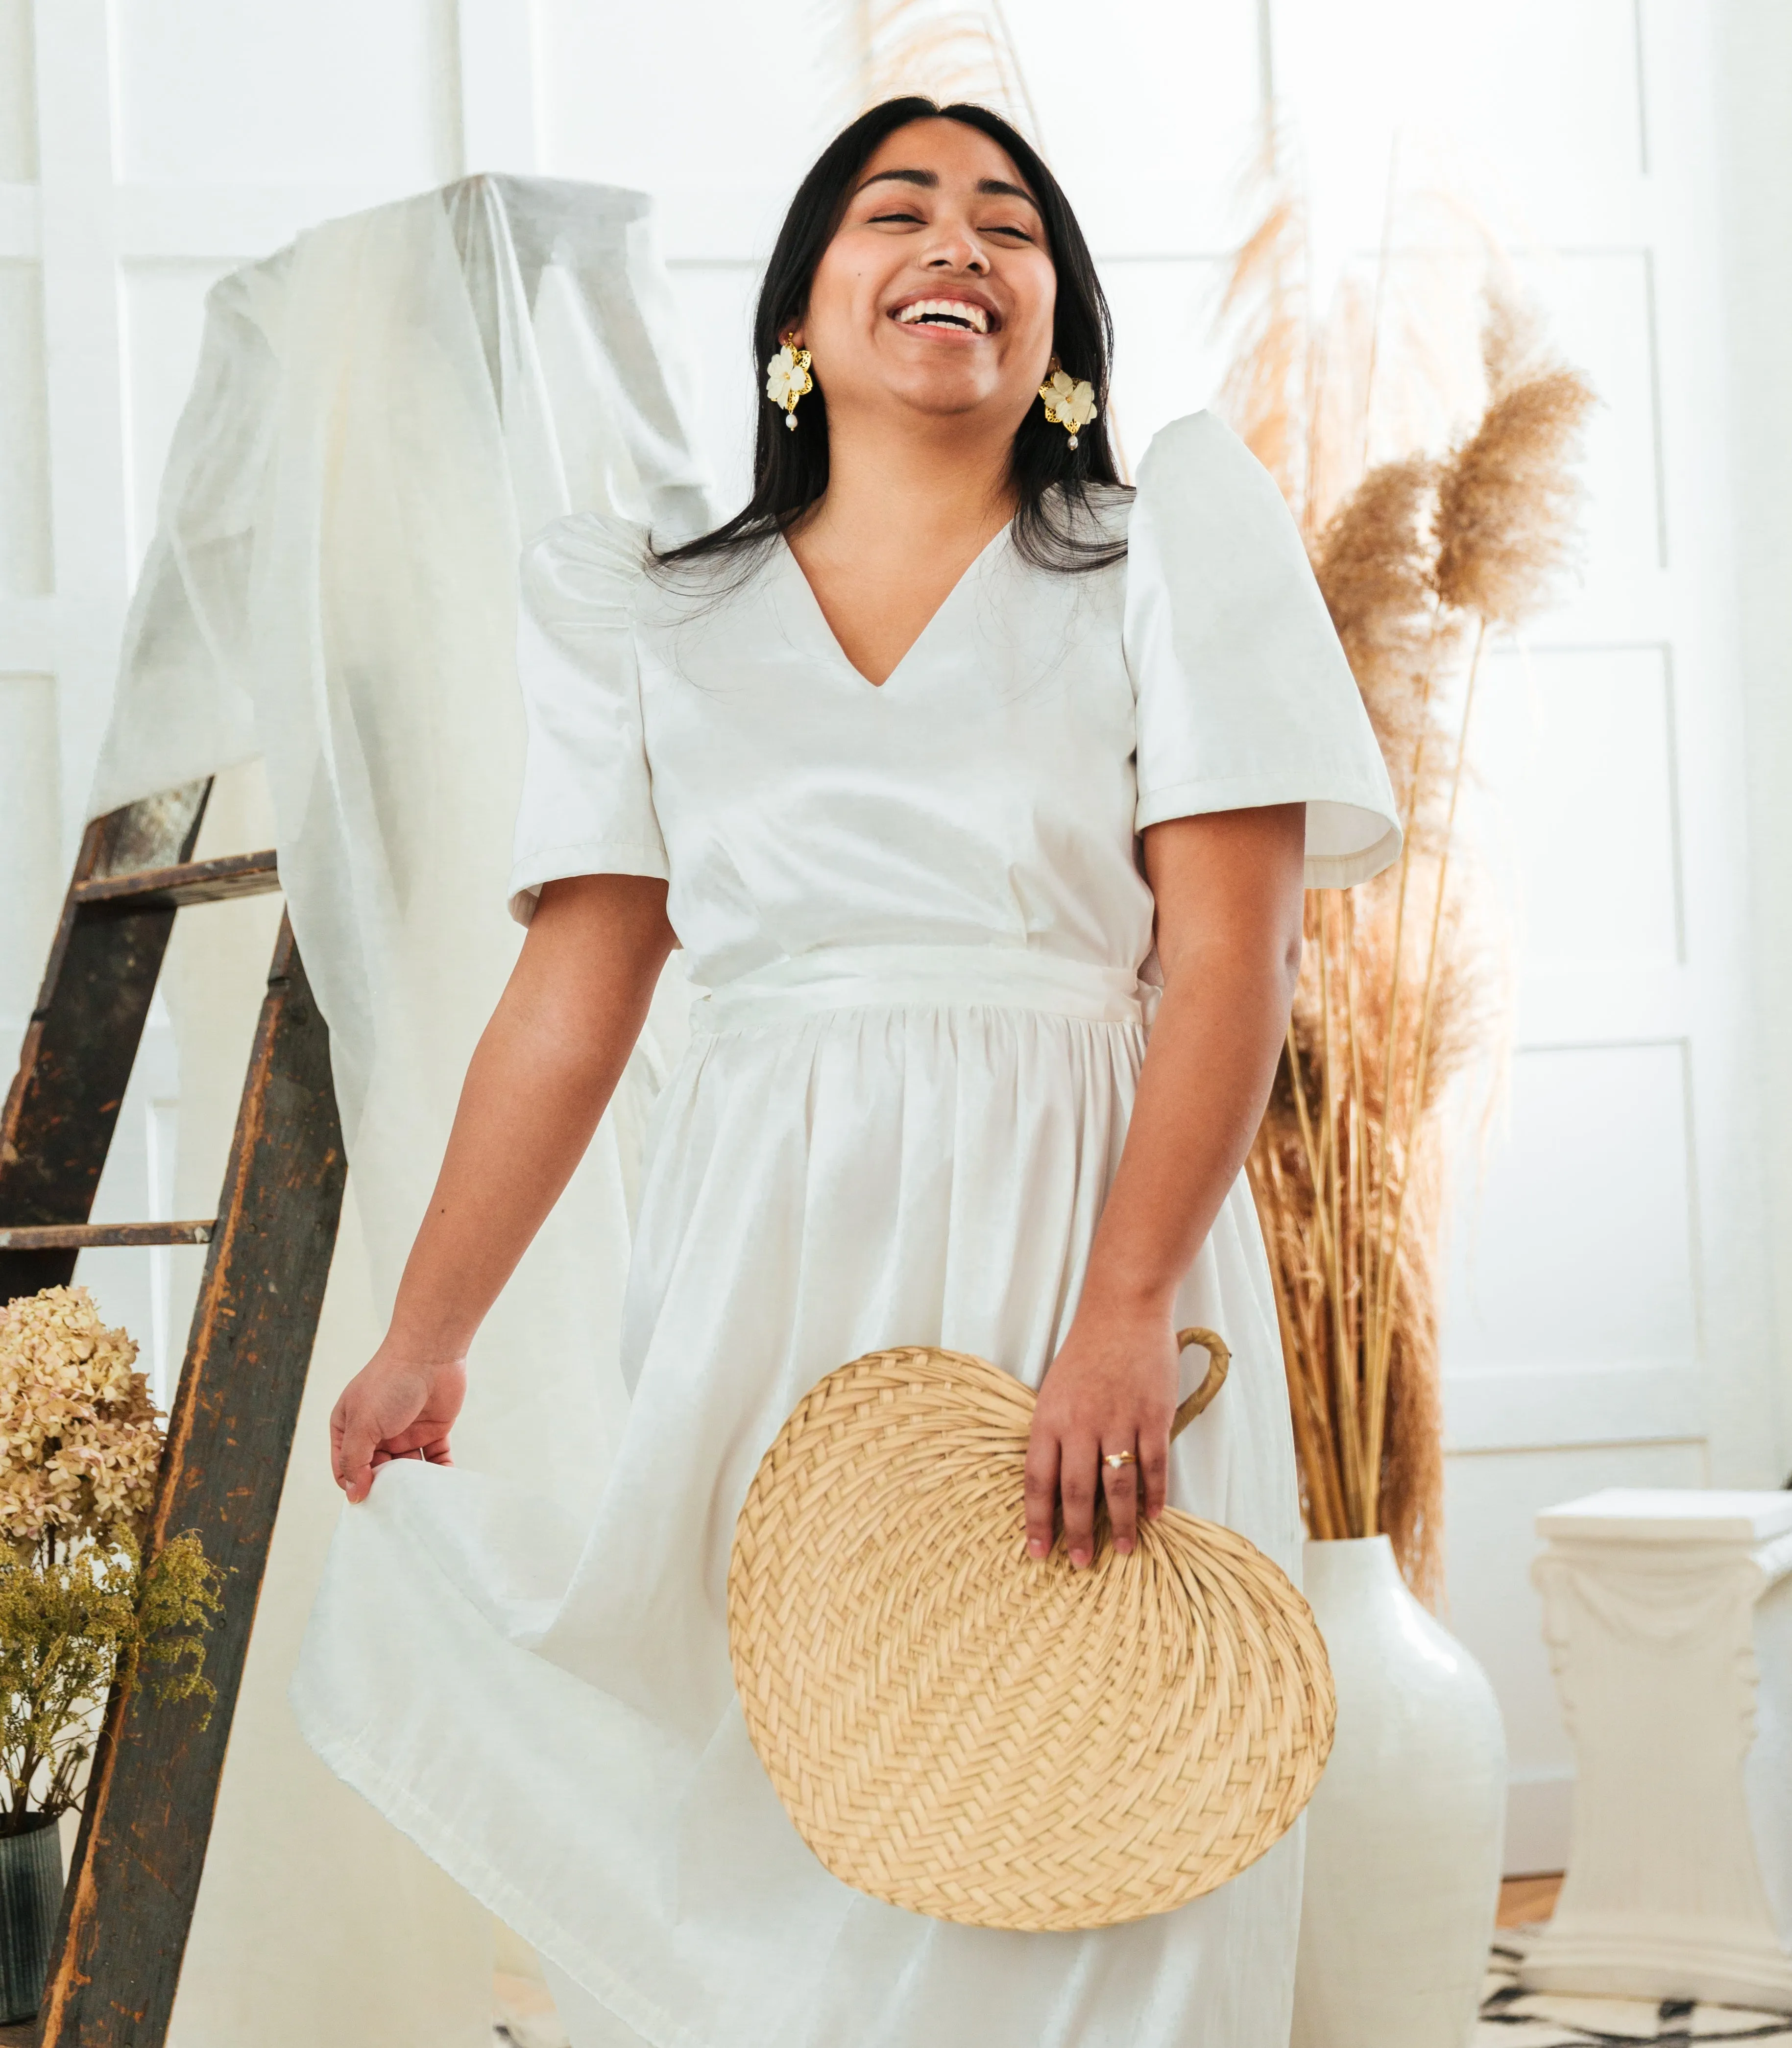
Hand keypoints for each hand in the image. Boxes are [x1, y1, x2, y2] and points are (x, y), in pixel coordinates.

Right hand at [330, 1346, 467, 1503]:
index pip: (346, 1468)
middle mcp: (376, 1433)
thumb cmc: (389, 1383)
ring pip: (408, 1470)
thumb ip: (355, 1460)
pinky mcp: (432, 1430)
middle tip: (397, 1507)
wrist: (430, 1353)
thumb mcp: (362, 1423)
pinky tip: (443, 1488)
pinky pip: (436, 1459)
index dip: (354, 1485)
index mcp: (350, 1428)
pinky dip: (439, 1474)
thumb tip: (354, 1495)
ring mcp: (405, 1432)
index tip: (367, 1502)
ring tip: (420, 1500)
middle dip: (385, 1489)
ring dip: (413, 1485)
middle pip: (378, 1472)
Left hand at [1023, 1305, 1178, 1567]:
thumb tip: (1053, 1488)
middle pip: (1077, 1492)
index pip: (1037, 1481)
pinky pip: (1154, 1465)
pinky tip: (1154, 1516)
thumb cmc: (1084, 1354)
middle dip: (1078, 1533)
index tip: (1037, 1551)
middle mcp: (1081, 1424)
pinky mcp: (1153, 1415)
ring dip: (1121, 1524)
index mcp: (1049, 1419)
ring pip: (1118, 1486)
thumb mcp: (1053, 1392)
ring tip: (1124, 1550)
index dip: (1036, 1521)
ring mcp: (1119, 1420)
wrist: (1122, 1312)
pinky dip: (1155, 1494)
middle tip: (1081, 1563)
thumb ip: (1054, 1437)